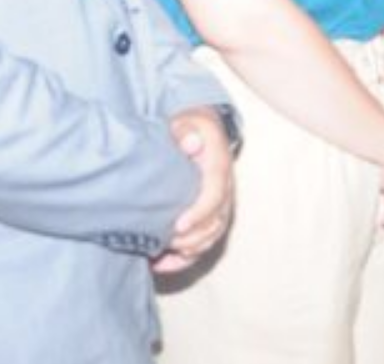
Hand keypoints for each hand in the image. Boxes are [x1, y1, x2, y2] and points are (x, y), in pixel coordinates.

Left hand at [153, 107, 235, 273]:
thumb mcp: (186, 121)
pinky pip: (202, 243)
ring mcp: (218, 205)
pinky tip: (161, 263)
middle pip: (215, 222)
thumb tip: (191, 143)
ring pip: (211, 237)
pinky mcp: (209, 216)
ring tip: (160, 256)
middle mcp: (223, 189)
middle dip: (191, 238)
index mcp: (219, 166)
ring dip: (188, 251)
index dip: (200, 213)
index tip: (178, 226)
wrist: (199, 130)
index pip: (215, 194)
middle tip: (164, 242)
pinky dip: (184, 258)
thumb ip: (185, 130)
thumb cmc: (189, 127)